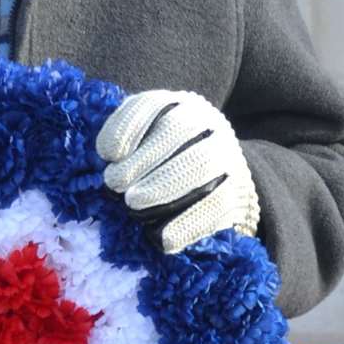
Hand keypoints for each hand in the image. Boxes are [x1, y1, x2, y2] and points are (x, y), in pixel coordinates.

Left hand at [96, 90, 258, 253]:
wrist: (216, 182)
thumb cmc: (163, 160)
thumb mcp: (143, 142)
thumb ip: (124, 143)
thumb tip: (108, 158)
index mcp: (179, 105)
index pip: (153, 104)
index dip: (128, 127)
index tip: (107, 154)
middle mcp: (208, 123)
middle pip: (179, 129)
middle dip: (143, 157)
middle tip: (113, 182)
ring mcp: (227, 154)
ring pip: (201, 161)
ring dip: (164, 184)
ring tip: (132, 204)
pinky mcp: (236, 191)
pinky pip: (217, 202)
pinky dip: (189, 222)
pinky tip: (164, 239)